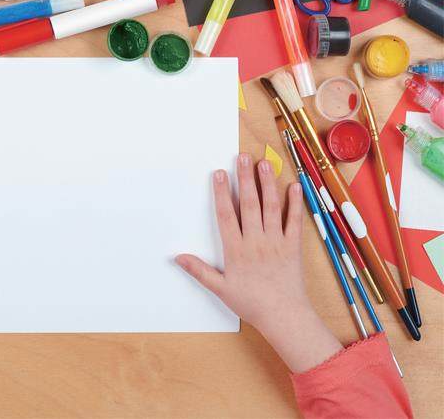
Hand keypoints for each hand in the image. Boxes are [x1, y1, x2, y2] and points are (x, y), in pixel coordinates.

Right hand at [176, 153, 341, 372]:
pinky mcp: (293, 247)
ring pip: (271, 208)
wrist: (283, 316)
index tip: (218, 174)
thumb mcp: (220, 289)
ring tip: (264, 164)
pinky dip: (295, 203)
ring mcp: (276, 242)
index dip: (220, 193)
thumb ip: (199, 271)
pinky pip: (295, 221)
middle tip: (242, 157)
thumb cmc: (251, 303)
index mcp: (236, 250)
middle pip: (248, 204)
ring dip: (267, 184)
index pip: (226, 215)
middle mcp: (256, 241)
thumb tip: (177, 257)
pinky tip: (294, 186)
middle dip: (244, 179)